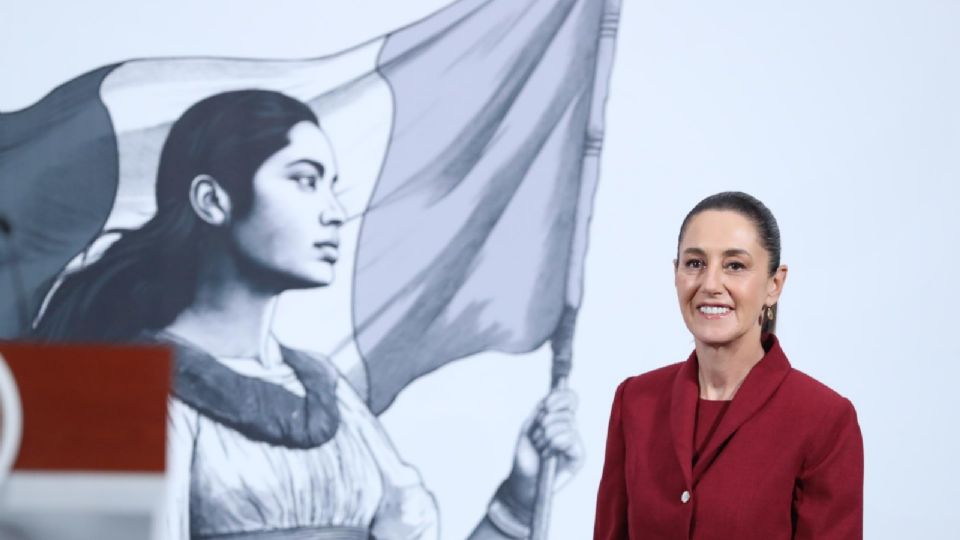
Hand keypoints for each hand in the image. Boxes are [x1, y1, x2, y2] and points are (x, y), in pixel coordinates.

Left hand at [501, 388, 583, 508]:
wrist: (523, 481)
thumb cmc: (525, 456)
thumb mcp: (529, 427)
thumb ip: (542, 409)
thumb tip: (554, 394)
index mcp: (558, 417)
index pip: (570, 397)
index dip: (560, 397)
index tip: (545, 405)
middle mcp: (570, 427)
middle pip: (566, 411)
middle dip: (544, 423)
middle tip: (537, 439)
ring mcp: (575, 441)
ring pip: (567, 423)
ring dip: (546, 436)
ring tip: (541, 449)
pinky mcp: (579, 456)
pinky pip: (571, 438)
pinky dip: (555, 444)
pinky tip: (549, 455)